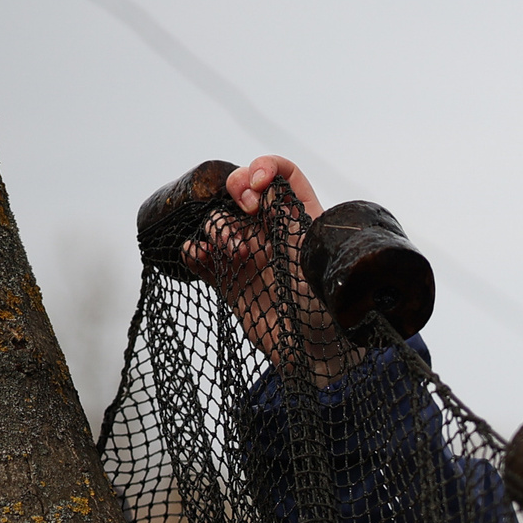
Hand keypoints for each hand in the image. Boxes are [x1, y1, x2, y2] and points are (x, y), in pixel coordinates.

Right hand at [182, 154, 349, 380]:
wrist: (316, 354)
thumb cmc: (329, 310)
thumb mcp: (316, 260)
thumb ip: (293, 223)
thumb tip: (270, 190)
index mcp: (302, 220)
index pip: (284, 175)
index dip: (267, 168)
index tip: (260, 187)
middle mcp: (273, 231)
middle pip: (242, 189)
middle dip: (237, 190)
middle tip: (247, 209)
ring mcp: (248, 253)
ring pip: (219, 219)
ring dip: (219, 226)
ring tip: (236, 253)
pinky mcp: (228, 278)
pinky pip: (201, 254)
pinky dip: (193, 250)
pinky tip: (200, 256)